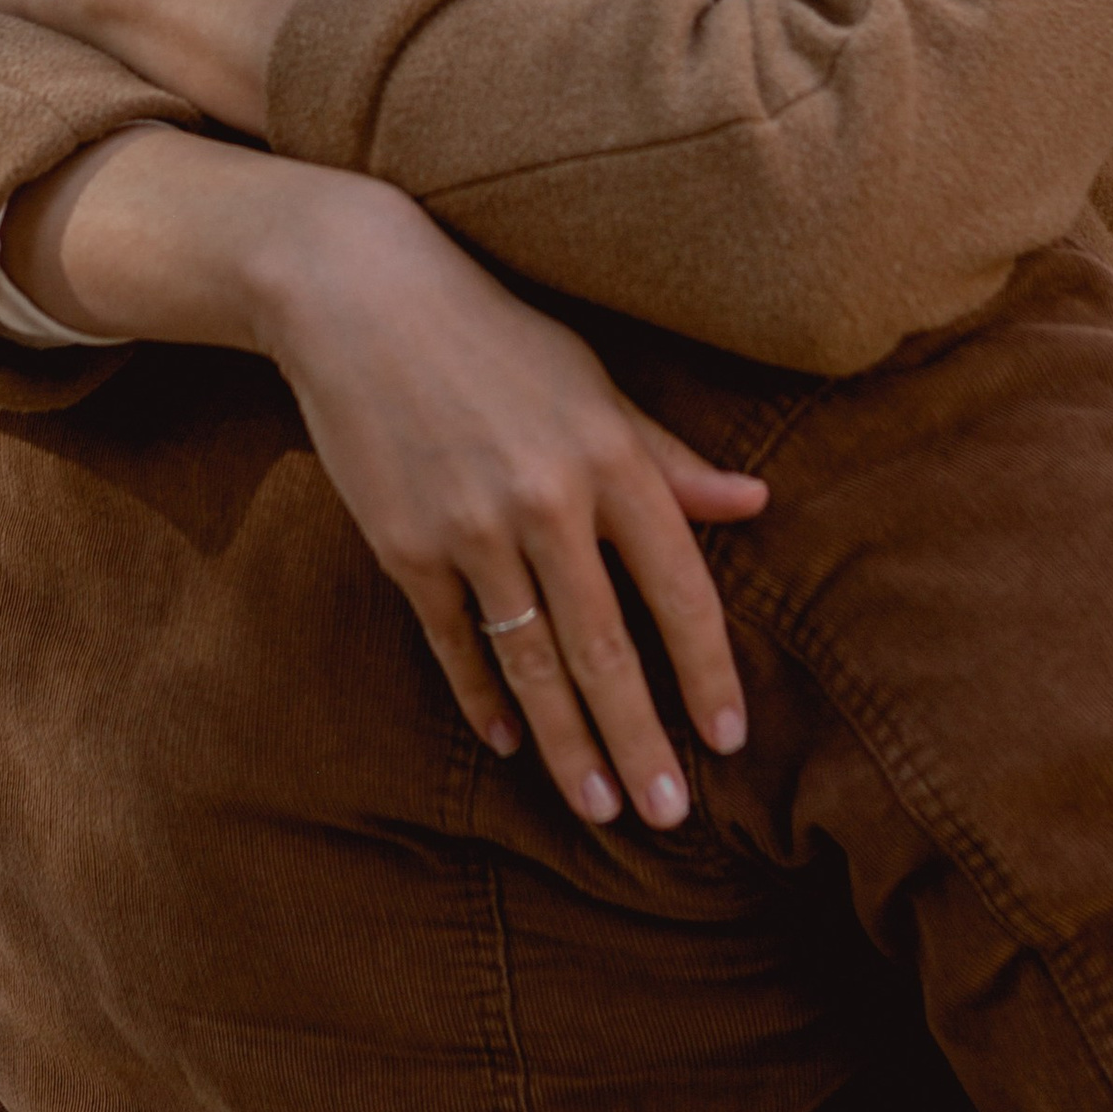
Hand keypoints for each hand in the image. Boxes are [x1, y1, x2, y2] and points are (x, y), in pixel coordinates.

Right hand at [245, 172, 766, 831]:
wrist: (356, 294)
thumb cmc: (492, 333)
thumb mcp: (591, 381)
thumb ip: (666, 455)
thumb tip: (756, 503)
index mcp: (609, 454)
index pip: (679, 588)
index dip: (709, 669)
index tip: (729, 737)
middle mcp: (546, 499)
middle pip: (607, 648)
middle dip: (642, 741)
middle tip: (671, 817)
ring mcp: (470, 527)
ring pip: (532, 661)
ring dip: (570, 745)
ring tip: (601, 809)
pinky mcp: (404, 544)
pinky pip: (454, 642)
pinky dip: (484, 698)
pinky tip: (510, 744)